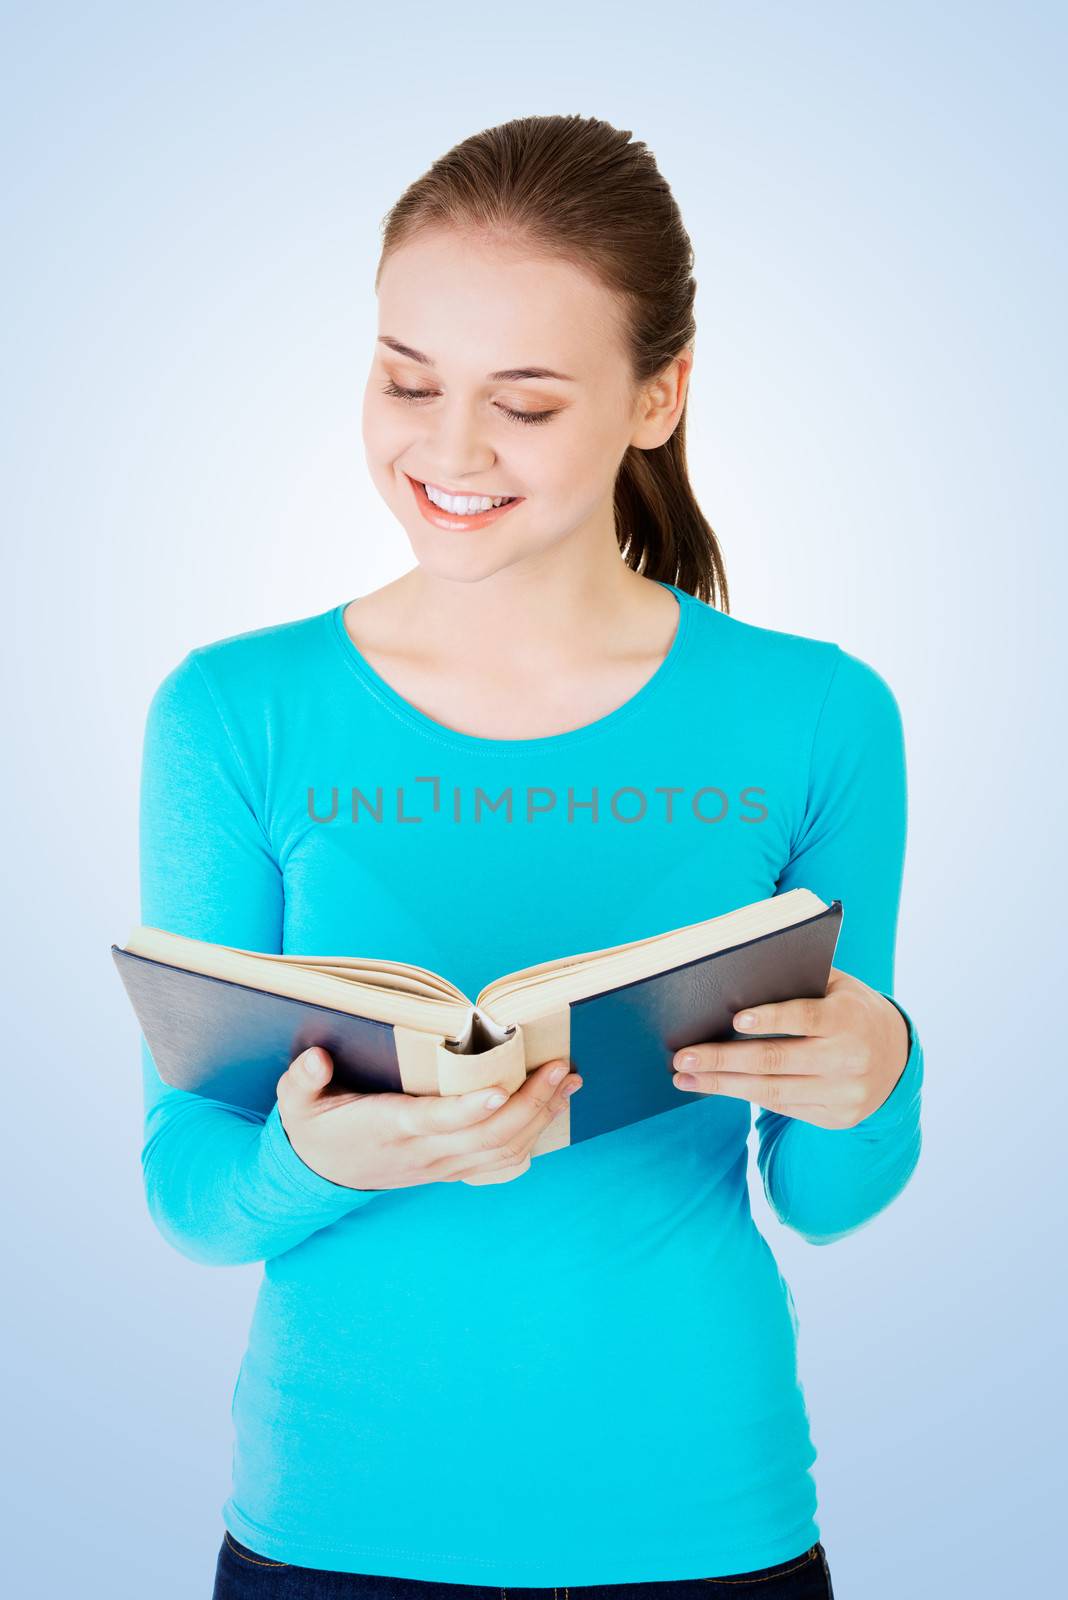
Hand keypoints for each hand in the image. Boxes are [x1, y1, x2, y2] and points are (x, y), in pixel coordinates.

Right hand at [276, 1048, 582, 1188]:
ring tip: (569, 1083)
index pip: (434, 1121)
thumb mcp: (296, 1102)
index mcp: (387, 1129)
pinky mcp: (448, 1168)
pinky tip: (551, 1112)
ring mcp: (439, 1164)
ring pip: (499, 1151)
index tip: (501, 1089)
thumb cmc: (314, 1128)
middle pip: (484, 1137)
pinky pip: (498, 1162)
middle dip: (529, 1105)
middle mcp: (421, 1151)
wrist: (317, 1176)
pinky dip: (530, 1139)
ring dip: (539, 1118)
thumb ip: (302, 1079)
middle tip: (561, 1069)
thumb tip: (316, 1059)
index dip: (468, 1109)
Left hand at [670, 966, 910, 1129]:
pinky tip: (716, 1087)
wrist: (897, 1057)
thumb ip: (798, 981)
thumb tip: (734, 980)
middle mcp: (850, 1058)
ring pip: (773, 1090)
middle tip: (683, 1057)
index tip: (735, 1019)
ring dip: (723, 1085)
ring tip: (685, 1078)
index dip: (771, 1018)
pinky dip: (746, 1095)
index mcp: (850, 1018)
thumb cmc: (849, 1009)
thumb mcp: (836, 987)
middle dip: (723, 1059)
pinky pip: (783, 1107)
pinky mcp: (836, 1117)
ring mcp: (844, 1093)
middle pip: (777, 1060)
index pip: (806, 1017)